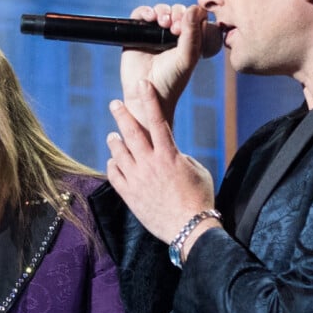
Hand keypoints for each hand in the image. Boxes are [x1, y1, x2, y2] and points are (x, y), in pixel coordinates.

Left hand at [107, 79, 217, 244]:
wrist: (189, 229)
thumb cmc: (199, 199)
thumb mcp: (196, 170)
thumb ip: (180, 157)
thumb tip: (169, 154)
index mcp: (169, 155)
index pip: (157, 120)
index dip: (149, 99)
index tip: (143, 83)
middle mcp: (149, 164)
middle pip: (131, 132)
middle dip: (122, 114)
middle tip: (114, 103)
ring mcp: (137, 179)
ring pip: (118, 153)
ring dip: (114, 141)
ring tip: (113, 135)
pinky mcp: (129, 195)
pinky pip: (114, 175)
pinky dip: (112, 165)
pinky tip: (113, 161)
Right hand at [121, 3, 207, 127]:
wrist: (147, 94)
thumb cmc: (170, 81)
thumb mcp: (187, 58)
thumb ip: (192, 34)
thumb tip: (193, 9)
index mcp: (189, 41)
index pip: (195, 17)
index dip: (193, 15)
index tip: (187, 27)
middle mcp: (172, 36)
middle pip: (178, 11)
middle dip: (177, 13)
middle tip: (175, 28)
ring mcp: (155, 34)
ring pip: (161, 10)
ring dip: (163, 11)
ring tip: (163, 22)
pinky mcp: (137, 34)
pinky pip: (141, 14)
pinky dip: (146, 11)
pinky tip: (150, 18)